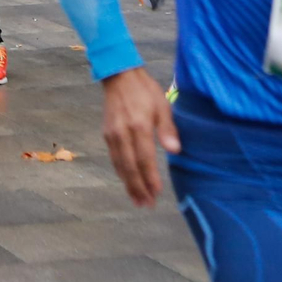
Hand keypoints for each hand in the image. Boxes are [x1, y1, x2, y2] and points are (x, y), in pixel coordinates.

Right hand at [101, 66, 180, 206]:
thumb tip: (175, 151)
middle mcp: (122, 133)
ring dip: (128, 184)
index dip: (150, 178)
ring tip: (137, 200)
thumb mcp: (162, 105)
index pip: (144, 158)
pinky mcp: (106, 134)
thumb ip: (168, 129)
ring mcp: (112, 135)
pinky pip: (114, 158)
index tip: (157, 193)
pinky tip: (127, 181)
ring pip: (119, 165)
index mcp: (138, 126)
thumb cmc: (145, 90)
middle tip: (146, 205)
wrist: (118, 76)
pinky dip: (120, 173)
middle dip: (138, 188)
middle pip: (129, 167)